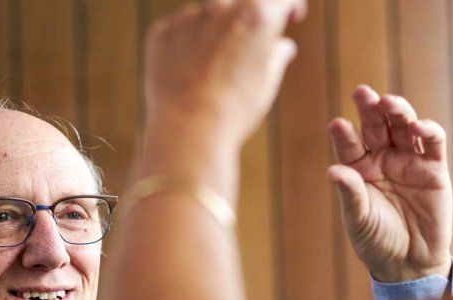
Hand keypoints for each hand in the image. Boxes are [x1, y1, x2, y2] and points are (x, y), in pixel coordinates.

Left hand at [142, 0, 307, 151]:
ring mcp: (188, 17)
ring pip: (209, 15)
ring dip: (217, 32)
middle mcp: (221, 6)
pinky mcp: (162, 32)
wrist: (188, 132)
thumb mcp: (266, 84)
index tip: (291, 18)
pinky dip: (188, 47)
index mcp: (257, 15)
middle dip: (251, 17)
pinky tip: (190, 79)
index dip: (290, 5)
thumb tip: (282, 46)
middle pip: (242, 1)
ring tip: (216, 73)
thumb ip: (275, 55)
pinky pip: (180, 31)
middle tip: (252, 42)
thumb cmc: (235, 111)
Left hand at [327, 85, 452, 281]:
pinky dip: (427, 130)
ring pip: (404, 127)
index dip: (343, 134)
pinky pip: (433, 143)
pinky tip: (417, 127)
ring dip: (398, 111)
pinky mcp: (434, 169)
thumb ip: (350, 195)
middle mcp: (384, 160)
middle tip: (362, 93)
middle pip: (377, 126)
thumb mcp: (359, 220)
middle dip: (370, 108)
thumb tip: (333, 171)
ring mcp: (410, 161)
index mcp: (360, 170)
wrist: (409, 264)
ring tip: (388, 103)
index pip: (350, 144)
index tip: (336, 125)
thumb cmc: (378, 242)